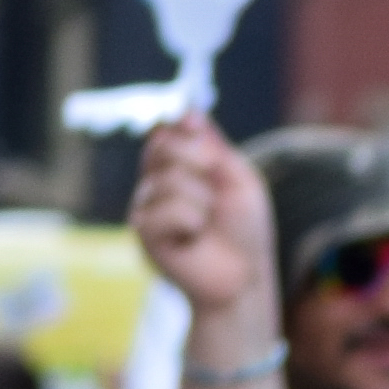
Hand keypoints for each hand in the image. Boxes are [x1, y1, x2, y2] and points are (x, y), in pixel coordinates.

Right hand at [131, 113, 279, 331]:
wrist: (245, 278)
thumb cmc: (244, 231)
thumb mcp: (239, 181)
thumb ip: (214, 147)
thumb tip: (189, 110)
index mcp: (177, 167)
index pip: (166, 130)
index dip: (180, 124)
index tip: (197, 125)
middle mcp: (156, 181)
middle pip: (162, 144)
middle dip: (198, 159)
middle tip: (216, 185)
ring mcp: (146, 206)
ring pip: (169, 179)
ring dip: (203, 200)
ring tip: (208, 223)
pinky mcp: (143, 233)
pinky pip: (164, 211)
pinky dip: (191, 221)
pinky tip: (194, 238)